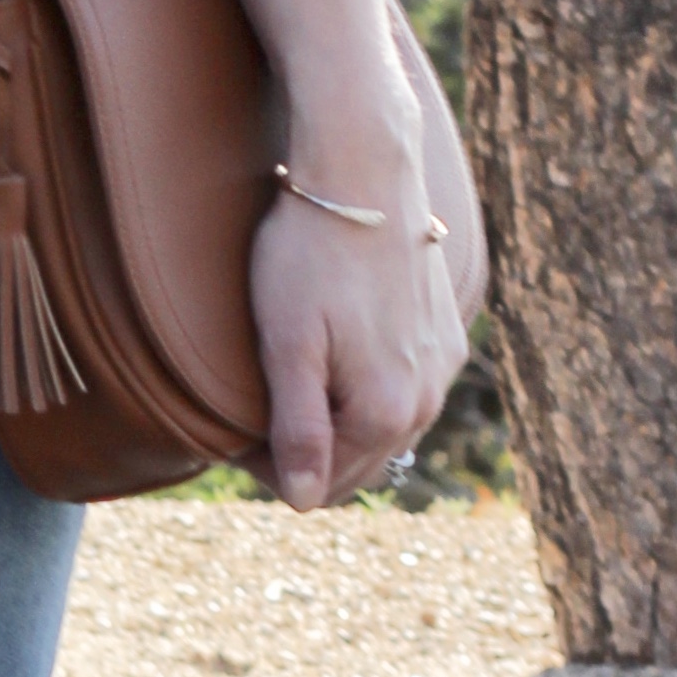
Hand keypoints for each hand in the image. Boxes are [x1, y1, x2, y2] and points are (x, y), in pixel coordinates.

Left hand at [248, 174, 468, 513]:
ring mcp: (442, 368)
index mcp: (386, 413)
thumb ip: (299, 429)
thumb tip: (302, 502)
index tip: (231, 431)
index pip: (319, 485)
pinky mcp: (445, 336)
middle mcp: (426, 401)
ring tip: (290, 383)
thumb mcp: (289, 346)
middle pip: (356, 467)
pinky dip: (367, 394)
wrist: (365, 173)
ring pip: (383, 432)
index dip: (267, 467)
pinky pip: (404, 392)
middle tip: (253, 412)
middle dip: (305, 453)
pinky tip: (337, 360)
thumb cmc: (310, 255)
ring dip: (338, 425)